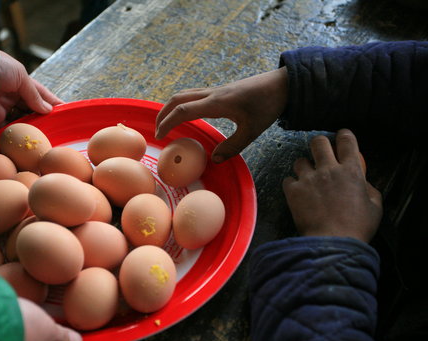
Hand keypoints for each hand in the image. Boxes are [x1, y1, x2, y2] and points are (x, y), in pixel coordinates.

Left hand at [0, 50, 63, 129]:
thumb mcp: (20, 76)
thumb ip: (34, 94)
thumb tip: (47, 110)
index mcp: (20, 81)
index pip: (40, 94)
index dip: (53, 103)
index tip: (65, 111)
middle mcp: (13, 95)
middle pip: (33, 109)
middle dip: (44, 117)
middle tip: (58, 126)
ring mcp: (4, 108)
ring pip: (23, 121)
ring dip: (33, 127)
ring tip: (47, 134)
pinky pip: (9, 130)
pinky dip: (19, 134)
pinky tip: (30, 138)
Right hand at [155, 67, 287, 162]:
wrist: (281, 84)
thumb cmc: (267, 106)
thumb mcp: (252, 131)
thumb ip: (232, 146)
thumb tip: (214, 159)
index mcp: (217, 103)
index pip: (183, 110)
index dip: (167, 122)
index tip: (159, 136)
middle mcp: (211, 94)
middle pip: (177, 99)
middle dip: (163, 114)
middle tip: (157, 132)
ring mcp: (214, 90)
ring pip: (183, 95)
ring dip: (170, 108)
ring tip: (166, 124)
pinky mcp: (219, 91)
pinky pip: (193, 95)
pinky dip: (181, 105)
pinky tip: (184, 116)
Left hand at [282, 129, 382, 242]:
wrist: (332, 243)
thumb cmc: (356, 228)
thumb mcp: (374, 207)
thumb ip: (369, 189)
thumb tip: (362, 181)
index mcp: (351, 171)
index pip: (347, 141)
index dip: (344, 135)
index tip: (341, 137)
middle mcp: (328, 170)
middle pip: (318, 142)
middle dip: (319, 144)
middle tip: (320, 153)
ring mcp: (308, 179)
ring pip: (299, 160)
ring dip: (303, 167)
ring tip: (307, 178)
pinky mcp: (293, 191)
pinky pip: (287, 179)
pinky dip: (292, 185)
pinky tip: (297, 193)